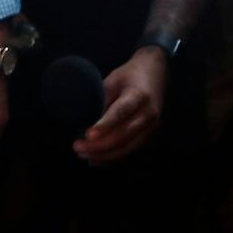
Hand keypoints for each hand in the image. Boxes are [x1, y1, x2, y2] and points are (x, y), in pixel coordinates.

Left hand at [73, 47, 165, 165]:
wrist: (155, 73)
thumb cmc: (129, 75)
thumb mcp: (113, 80)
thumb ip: (101, 99)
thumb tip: (84, 121)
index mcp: (139, 95)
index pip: (121, 113)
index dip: (104, 125)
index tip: (87, 136)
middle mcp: (148, 113)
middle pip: (123, 135)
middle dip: (98, 145)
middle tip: (77, 147)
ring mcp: (151, 126)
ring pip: (127, 147)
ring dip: (103, 155)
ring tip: (82, 154)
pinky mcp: (148, 134)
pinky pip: (129, 150)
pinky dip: (111, 157)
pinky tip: (95, 159)